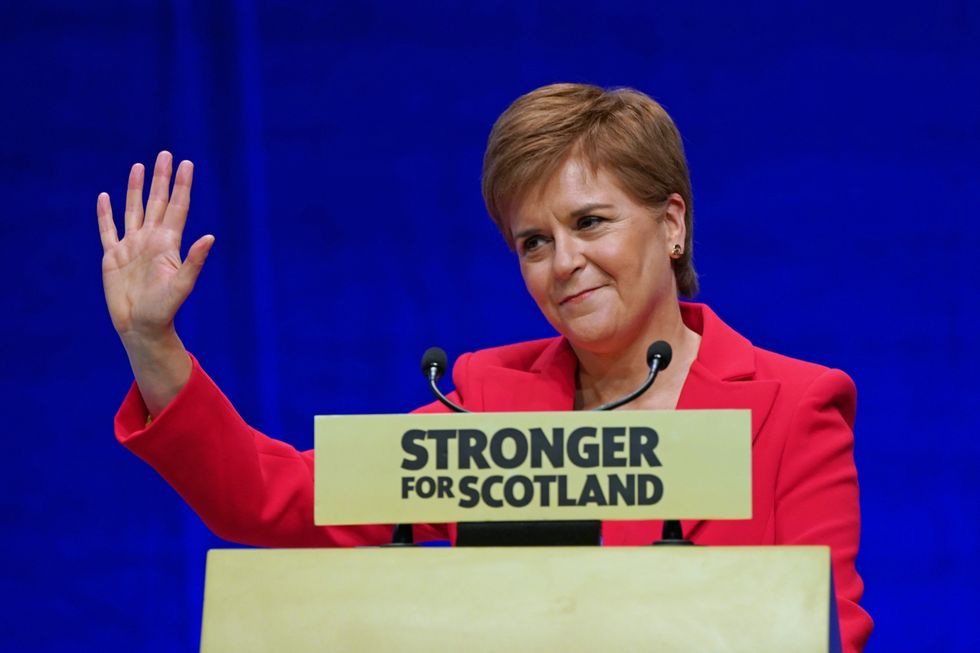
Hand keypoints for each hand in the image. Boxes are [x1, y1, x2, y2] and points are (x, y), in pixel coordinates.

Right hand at [97, 151, 213, 345]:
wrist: (141, 327)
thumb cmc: (164, 309)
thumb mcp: (182, 285)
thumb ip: (194, 262)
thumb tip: (210, 237)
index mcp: (167, 243)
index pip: (177, 207)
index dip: (181, 186)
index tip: (186, 164)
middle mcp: (151, 240)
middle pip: (156, 202)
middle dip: (161, 179)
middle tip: (165, 154)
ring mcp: (132, 247)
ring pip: (133, 210)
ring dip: (136, 189)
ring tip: (139, 166)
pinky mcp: (113, 257)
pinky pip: (108, 230)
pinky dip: (106, 214)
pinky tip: (105, 197)